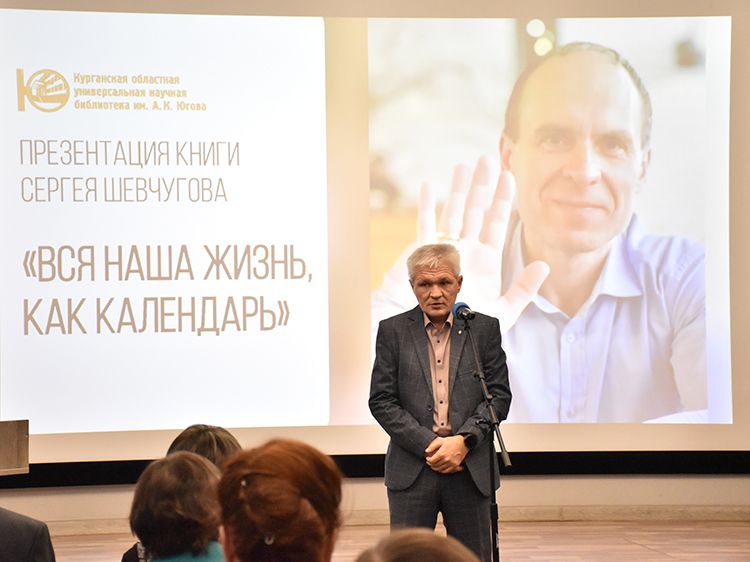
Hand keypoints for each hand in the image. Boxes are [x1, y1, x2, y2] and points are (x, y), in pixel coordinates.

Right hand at [373, 156, 549, 331]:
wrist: (431, 339)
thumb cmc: (464, 331)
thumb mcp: (502, 313)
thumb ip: (523, 290)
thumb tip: (545, 264)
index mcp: (485, 262)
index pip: (496, 223)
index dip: (503, 199)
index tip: (509, 176)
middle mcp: (464, 251)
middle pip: (475, 210)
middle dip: (482, 185)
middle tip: (488, 158)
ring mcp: (442, 250)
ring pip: (452, 211)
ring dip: (458, 188)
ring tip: (464, 164)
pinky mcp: (421, 254)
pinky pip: (423, 225)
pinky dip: (425, 205)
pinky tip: (427, 185)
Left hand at [424, 435, 467, 472]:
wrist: (463, 443)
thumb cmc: (452, 441)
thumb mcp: (441, 440)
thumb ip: (433, 446)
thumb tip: (426, 451)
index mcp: (442, 453)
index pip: (431, 461)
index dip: (428, 461)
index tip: (427, 459)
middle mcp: (446, 459)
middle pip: (435, 466)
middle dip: (431, 464)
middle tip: (430, 462)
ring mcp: (451, 463)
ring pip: (440, 469)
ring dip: (436, 468)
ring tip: (434, 465)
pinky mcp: (455, 466)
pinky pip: (447, 471)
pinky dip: (442, 470)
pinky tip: (440, 468)